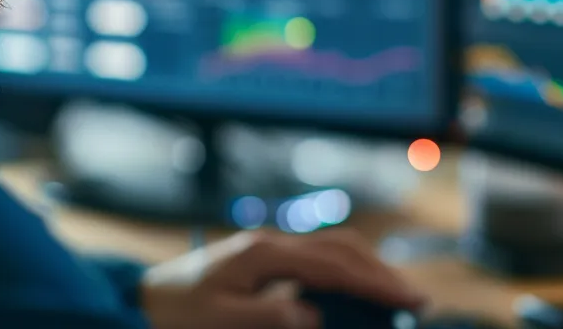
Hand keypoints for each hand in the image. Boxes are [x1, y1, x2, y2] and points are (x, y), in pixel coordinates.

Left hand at [139, 229, 426, 328]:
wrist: (144, 298)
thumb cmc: (179, 313)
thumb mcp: (221, 321)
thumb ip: (271, 317)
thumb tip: (314, 315)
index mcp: (265, 253)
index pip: (336, 265)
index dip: (376, 284)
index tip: (410, 300)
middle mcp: (272, 242)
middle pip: (344, 248)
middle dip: (383, 273)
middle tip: (417, 302)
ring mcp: (270, 247)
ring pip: (334, 248)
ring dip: (369, 270)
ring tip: (396, 296)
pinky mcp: (266, 259)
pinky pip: (319, 259)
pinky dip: (347, 271)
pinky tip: (357, 291)